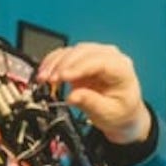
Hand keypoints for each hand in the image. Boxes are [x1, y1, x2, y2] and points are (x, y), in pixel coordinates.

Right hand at [35, 43, 150, 146]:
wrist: (122, 114)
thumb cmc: (120, 112)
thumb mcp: (108, 113)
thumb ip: (91, 103)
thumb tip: (72, 96)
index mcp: (122, 68)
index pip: (99, 61)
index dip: (79, 67)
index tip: (64, 76)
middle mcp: (110, 57)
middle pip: (83, 52)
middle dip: (63, 64)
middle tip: (50, 79)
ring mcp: (95, 57)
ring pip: (72, 51)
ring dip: (54, 63)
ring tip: (43, 78)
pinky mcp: (82, 61)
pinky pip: (65, 55)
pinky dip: (53, 62)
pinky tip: (44, 72)